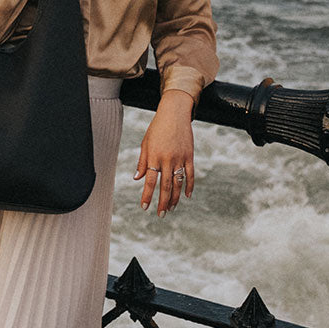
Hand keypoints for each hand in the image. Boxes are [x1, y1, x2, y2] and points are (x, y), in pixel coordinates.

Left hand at [133, 89, 195, 216]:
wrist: (174, 113)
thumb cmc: (156, 129)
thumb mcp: (145, 144)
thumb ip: (142, 162)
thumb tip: (137, 178)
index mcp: (153, 157)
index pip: (150, 181)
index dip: (147, 196)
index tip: (145, 207)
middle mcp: (167, 159)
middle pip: (165, 186)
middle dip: (162, 202)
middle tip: (160, 214)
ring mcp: (180, 158)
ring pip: (178, 183)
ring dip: (175, 198)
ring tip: (171, 208)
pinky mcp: (189, 155)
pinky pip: (190, 174)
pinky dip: (189, 185)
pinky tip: (187, 196)